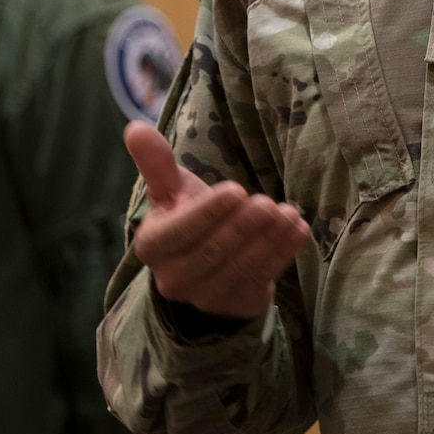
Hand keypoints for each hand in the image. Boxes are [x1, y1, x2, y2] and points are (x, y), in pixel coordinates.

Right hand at [125, 122, 310, 319]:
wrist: (208, 264)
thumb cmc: (188, 217)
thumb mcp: (172, 191)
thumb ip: (157, 163)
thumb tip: (134, 128)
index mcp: (153, 247)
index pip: (178, 234)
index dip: (207, 214)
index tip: (237, 190)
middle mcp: (173, 279)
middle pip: (210, 253)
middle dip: (242, 227)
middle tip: (266, 203)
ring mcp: (205, 297)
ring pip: (238, 268)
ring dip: (267, 240)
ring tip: (289, 213)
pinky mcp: (237, 304)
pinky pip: (261, 280)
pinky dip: (282, 255)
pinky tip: (298, 230)